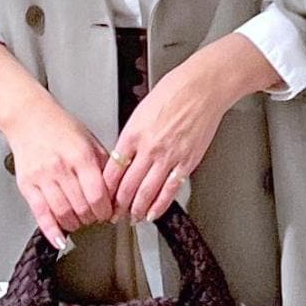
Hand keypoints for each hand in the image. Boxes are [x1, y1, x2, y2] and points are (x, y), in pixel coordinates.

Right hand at [1, 96, 116, 249]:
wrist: (29, 117)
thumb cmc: (60, 126)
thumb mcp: (90, 140)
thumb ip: (104, 165)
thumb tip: (116, 190)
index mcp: (80, 156)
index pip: (98, 194)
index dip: (106, 210)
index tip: (108, 213)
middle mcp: (61, 168)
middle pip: (82, 207)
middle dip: (92, 218)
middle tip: (95, 217)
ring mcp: (42, 178)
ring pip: (63, 213)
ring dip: (76, 223)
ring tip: (80, 221)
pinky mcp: (27, 185)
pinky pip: (40, 214)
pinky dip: (51, 230)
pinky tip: (60, 239)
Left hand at [104, 56, 229, 222]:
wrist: (202, 88)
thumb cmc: (174, 92)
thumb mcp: (140, 112)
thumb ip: (131, 137)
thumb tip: (123, 156)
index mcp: (133, 134)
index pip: (112, 170)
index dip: (105, 189)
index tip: (102, 197)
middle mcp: (148, 148)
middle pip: (127, 186)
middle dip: (118, 205)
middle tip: (113, 214)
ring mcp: (168, 157)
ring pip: (147, 192)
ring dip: (137, 209)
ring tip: (131, 217)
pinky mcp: (187, 162)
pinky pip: (170, 190)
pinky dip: (159, 205)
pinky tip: (153, 213)